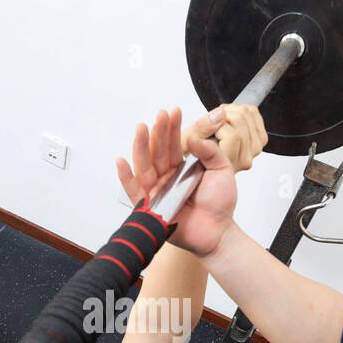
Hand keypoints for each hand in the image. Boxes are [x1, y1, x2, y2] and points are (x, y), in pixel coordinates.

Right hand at [116, 105, 266, 257]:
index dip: (172, 128)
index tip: (173, 111)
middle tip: (159, 115)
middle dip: (157, 133)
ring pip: (144, 166)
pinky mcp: (150, 207)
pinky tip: (121, 161)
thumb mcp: (222, 169)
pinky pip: (134, 191)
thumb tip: (194, 138)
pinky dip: (126, 177)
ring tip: (141, 128)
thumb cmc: (220, 203)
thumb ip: (210, 152)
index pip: (173, 145)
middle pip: (157, 152)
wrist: (219, 231)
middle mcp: (166, 178)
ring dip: (140, 147)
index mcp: (181, 168)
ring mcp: (157, 191)